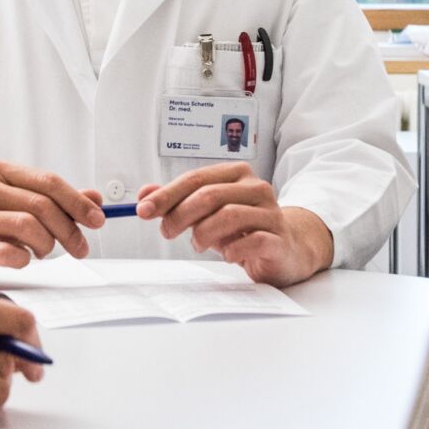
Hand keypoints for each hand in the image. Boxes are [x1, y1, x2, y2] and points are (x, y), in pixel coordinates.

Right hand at [0, 160, 103, 283]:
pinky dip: (24, 259)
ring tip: (43, 253)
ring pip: (28, 227)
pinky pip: (8, 252)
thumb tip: (96, 198)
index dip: (78, 202)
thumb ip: (56, 202)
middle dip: (69, 230)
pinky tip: (23, 260)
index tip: (98, 220)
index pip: (48, 181)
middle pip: (41, 205)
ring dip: (47, 245)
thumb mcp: (18, 208)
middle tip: (80, 248)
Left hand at [136, 164, 333, 286]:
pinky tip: (226, 255)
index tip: (142, 209)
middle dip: (179, 215)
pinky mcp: (279, 239)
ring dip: (203, 234)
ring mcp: (271, 213)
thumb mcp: (206, 213)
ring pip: (229, 215)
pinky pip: (252, 241)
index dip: (166, 194)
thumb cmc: (243, 229)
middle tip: (166, 232)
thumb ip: (177, 201)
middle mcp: (256, 188)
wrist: (286, 249)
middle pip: (209, 195)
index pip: (196, 179)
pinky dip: (231, 250)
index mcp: (237, 174)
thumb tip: (144, 194)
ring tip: (198, 244)